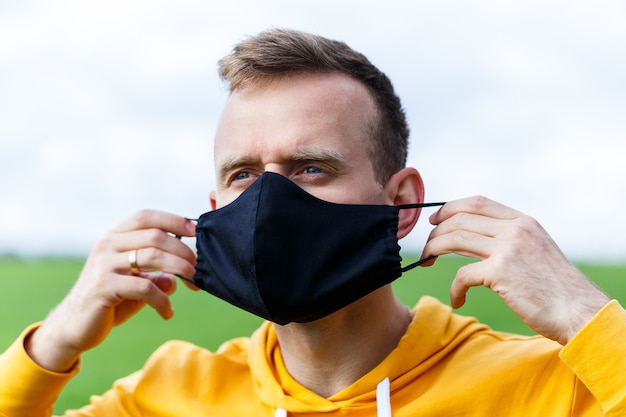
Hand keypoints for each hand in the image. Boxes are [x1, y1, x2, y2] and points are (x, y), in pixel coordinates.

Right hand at [26, 210, 196, 371]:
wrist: (74, 327)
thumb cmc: (109, 301)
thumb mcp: (136, 284)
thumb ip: (156, 275)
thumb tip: (177, 278)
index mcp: (114, 237)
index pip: (146, 217)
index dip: (174, 220)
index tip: (196, 230)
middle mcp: (107, 245)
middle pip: (156, 236)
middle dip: (184, 251)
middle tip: (198, 268)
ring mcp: (103, 264)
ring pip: (153, 257)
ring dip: (180, 270)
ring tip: (193, 285)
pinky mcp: (103, 286)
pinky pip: (144, 287)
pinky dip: (162, 300)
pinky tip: (168, 312)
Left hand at [422, 196, 609, 344]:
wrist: (578, 311)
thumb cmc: (554, 287)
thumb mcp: (535, 250)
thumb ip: (509, 239)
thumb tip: (472, 238)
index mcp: (523, 221)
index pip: (477, 202)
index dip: (449, 208)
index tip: (435, 221)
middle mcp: (515, 229)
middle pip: (459, 219)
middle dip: (435, 232)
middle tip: (426, 248)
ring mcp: (507, 249)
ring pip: (453, 239)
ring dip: (432, 250)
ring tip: (426, 263)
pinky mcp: (500, 273)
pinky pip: (461, 275)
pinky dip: (454, 289)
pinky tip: (457, 299)